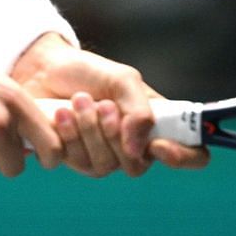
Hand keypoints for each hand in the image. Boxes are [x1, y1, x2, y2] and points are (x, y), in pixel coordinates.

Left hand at [12, 35, 209, 177]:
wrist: (44, 68)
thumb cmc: (90, 73)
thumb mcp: (123, 80)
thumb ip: (140, 112)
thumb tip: (139, 149)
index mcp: (158, 126)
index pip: (191, 155)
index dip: (183, 157)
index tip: (158, 146)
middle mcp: (134, 147)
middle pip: (138, 167)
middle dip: (116, 136)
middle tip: (103, 104)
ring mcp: (103, 157)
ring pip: (104, 167)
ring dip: (90, 131)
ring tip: (77, 100)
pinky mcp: (73, 159)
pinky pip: (76, 163)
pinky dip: (69, 136)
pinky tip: (61, 114)